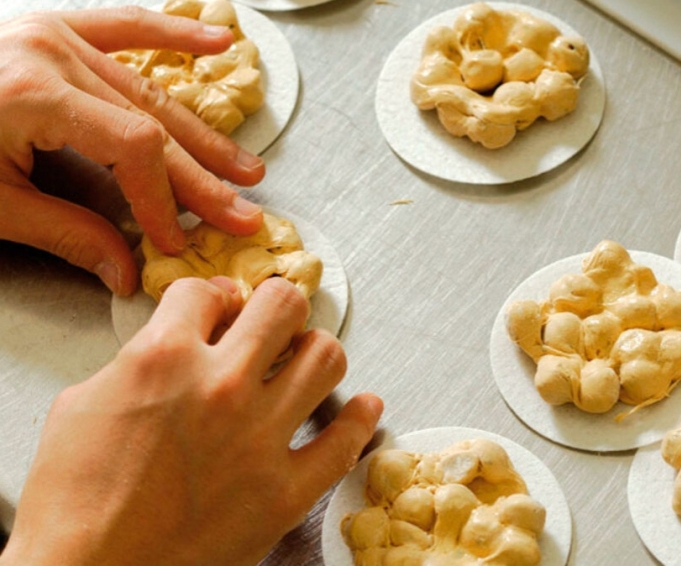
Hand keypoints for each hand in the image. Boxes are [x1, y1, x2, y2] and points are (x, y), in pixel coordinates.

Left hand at [0, 6, 267, 295]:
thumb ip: (64, 232)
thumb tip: (124, 272)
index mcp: (32, 93)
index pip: (133, 148)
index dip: (162, 199)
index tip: (175, 241)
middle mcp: (52, 54)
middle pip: (153, 121)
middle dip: (201, 176)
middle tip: (241, 212)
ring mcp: (54, 33)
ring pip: (149, 88)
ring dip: (201, 133)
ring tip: (244, 166)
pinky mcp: (52, 28)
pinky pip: (124, 27)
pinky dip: (173, 35)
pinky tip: (217, 43)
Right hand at [0, 277, 382, 564]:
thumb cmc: (73, 501)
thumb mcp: (83, 404)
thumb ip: (139, 357)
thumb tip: (177, 335)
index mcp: (164, 358)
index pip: (206, 290)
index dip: (210, 297)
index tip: (217, 309)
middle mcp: (222, 387)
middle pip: (282, 304)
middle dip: (274, 306)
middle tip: (270, 324)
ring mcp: (260, 438)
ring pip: (325, 357)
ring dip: (314, 353)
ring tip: (303, 363)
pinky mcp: (285, 491)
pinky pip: (344, 442)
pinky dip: (360, 419)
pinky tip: (363, 408)